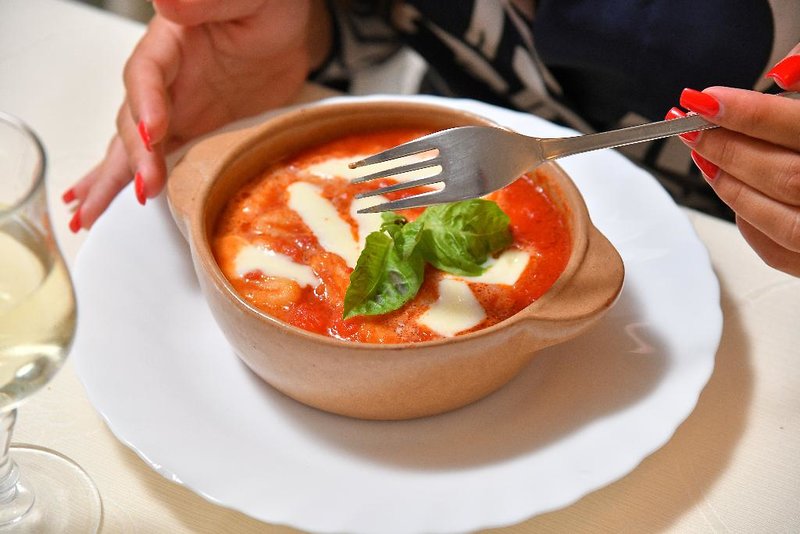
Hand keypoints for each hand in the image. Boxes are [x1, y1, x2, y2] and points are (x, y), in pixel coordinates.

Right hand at [64, 0, 330, 230]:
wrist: (289, 29)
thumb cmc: (267, 4)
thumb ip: (207, 0)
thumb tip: (168, 2)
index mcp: (171, 43)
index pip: (146, 75)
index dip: (146, 104)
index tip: (155, 132)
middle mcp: (165, 80)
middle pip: (134, 119)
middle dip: (135, 157)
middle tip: (144, 189)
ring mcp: (176, 109)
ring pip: (134, 148)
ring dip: (113, 181)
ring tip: (87, 213)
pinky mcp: (194, 132)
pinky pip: (160, 160)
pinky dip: (134, 182)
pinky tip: (111, 202)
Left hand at [671, 45, 799, 276]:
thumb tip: (783, 73)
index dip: (749, 113)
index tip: (707, 99)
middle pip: (786, 175)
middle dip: (728, 148)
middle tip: (691, 125)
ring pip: (779, 219)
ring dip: (731, 184)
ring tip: (703, 155)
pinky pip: (780, 251)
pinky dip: (750, 221)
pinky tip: (734, 191)